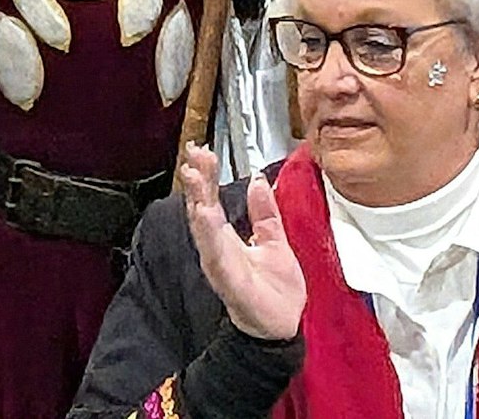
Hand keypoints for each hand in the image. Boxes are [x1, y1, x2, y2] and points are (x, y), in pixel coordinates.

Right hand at [181, 144, 304, 341]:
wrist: (283, 328)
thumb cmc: (276, 289)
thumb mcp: (275, 242)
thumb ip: (265, 213)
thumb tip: (258, 180)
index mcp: (228, 238)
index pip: (212, 200)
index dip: (207, 176)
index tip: (203, 151)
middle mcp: (218, 248)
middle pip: (202, 208)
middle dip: (198, 181)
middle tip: (195, 153)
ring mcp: (221, 264)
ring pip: (204, 228)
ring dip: (198, 201)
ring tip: (194, 176)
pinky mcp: (229, 281)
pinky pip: (216, 255)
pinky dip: (208, 234)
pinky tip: (204, 214)